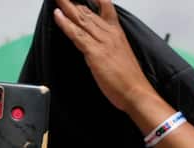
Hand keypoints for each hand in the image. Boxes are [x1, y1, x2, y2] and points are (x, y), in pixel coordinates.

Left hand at [53, 0, 166, 125]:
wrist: (137, 92)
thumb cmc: (130, 80)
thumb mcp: (121, 57)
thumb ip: (110, 48)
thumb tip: (98, 47)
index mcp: (117, 33)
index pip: (104, 8)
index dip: (95, 0)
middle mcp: (110, 33)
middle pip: (87, 12)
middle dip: (73, 2)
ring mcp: (102, 42)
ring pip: (81, 19)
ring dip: (66, 6)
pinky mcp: (94, 52)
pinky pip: (77, 34)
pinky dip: (65, 24)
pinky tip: (57, 15)